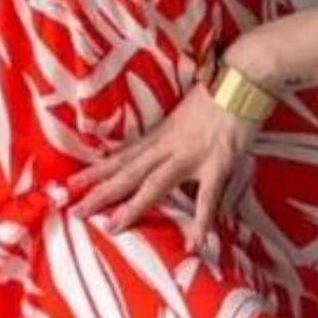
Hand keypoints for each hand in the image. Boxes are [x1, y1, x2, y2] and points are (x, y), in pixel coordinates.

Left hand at [67, 83, 256, 250]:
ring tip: (112, 226)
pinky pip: (207, 197)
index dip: (99, 170)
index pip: (124, 155)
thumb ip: (176, 130)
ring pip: (155, 184)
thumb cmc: (220, 88)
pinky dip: (201, 221)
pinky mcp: (218, 162)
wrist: (244, 75)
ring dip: (133, 206)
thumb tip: (168, 142)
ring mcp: (192, 154)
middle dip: (101, 191)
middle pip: (129, 171)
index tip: (73, 182)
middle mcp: (170, 144)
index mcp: (163, 132)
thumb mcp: (188, 110)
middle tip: (74, 209)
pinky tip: (193, 242)